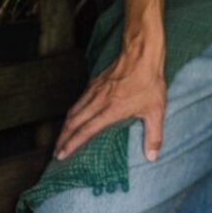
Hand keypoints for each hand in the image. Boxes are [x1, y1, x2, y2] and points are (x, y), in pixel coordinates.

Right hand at [54, 25, 166, 161]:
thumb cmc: (149, 83)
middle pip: (73, 123)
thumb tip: (152, 157)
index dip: (72, 144)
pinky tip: (72, 117)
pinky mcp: (94, 83)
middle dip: (62, 139)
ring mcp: (94, 91)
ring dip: (65, 127)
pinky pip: (78, 101)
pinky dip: (71, 112)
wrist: (141, 55)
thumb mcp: (156, 111)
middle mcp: (98, 102)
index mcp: (111, 110)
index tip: (61, 155)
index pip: (86, 130)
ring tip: (60, 139)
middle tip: (56, 152)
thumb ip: (153, 136)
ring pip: (73, 111)